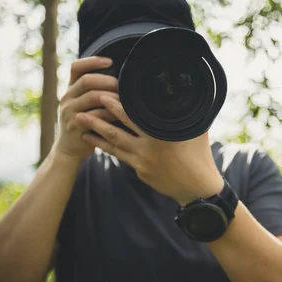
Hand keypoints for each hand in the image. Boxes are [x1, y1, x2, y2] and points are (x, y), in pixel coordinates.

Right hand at [53, 56, 119, 161]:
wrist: (68, 150)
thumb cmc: (83, 125)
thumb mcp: (83, 105)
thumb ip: (94, 92)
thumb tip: (120, 80)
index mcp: (70, 90)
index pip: (76, 67)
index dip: (92, 61)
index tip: (110, 61)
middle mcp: (67, 98)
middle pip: (86, 80)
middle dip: (107, 80)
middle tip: (121, 84)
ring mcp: (69, 111)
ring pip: (91, 96)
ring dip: (111, 96)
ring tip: (124, 100)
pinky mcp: (75, 126)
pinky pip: (94, 116)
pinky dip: (109, 113)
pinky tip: (119, 114)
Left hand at [75, 95, 223, 204]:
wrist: (197, 189)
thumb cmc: (200, 155)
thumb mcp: (196, 130)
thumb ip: (185, 113)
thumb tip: (185, 91)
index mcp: (159, 136)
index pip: (132, 117)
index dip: (116, 106)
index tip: (103, 95)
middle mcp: (146, 148)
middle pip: (116, 131)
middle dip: (98, 119)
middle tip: (83, 107)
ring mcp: (141, 162)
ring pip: (113, 145)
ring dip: (96, 134)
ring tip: (81, 124)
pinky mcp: (140, 171)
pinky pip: (121, 156)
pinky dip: (108, 147)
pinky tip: (98, 140)